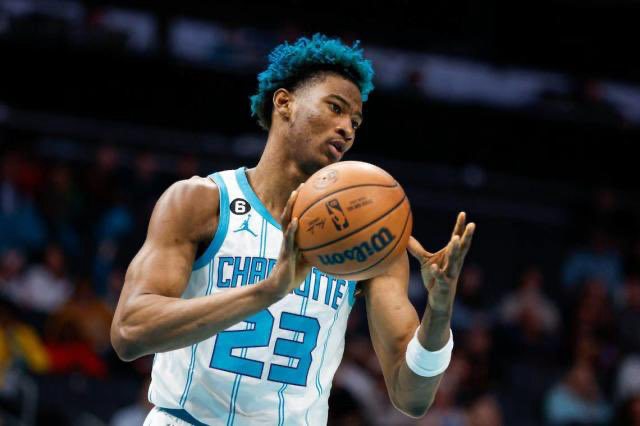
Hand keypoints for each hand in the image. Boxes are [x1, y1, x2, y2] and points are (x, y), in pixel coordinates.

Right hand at [265, 184, 311, 298]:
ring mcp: (285, 244)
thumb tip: (335, 247)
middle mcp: (288, 238)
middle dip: (294, 199)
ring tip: (295, 195)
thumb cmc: (294, 275)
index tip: (308, 190)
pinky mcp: (285, 253)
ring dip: (290, 207)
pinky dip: (292, 229)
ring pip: (286, 222)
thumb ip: (318, 252)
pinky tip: (296, 221)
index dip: (300, 205)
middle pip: (289, 214)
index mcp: (293, 239)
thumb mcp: (309, 261)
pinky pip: (288, 239)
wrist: (280, 288)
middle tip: (302, 185)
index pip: (295, 217)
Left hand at [407, 212, 474, 313]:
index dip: (460, 227)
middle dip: (466, 236)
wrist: (439, 300)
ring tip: (455, 239)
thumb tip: (406, 237)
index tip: (463, 214)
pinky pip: (441, 277)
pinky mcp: (444, 285)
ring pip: (454, 261)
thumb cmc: (434, 279)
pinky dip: (438, 272)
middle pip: (462, 248)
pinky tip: (435, 266)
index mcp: (451, 256)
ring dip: (454, 250)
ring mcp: (450, 274)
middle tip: (472, 224)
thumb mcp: (426, 261)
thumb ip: (417, 249)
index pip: (457, 239)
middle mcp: (454, 264)